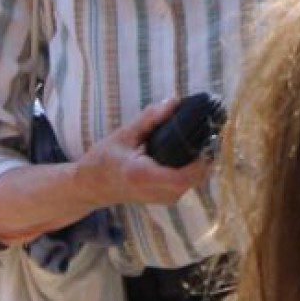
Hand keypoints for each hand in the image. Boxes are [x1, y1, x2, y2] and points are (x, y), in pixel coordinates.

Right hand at [77, 99, 211, 208]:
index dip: (200, 160)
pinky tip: (190, 149)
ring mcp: (164, 199)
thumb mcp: (123, 134)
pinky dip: (193, 166)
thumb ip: (150, 118)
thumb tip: (175, 101)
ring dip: (201, 160)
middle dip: (205, 155)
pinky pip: (189, 182)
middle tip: (207, 129)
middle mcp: (157, 192)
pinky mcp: (167, 199)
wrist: (93, 186)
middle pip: (195, 178)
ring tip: (199, 136)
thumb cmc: (104, 159)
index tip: (205, 137)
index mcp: (142, 175)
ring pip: (195, 181)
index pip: (183, 176)